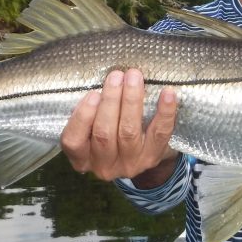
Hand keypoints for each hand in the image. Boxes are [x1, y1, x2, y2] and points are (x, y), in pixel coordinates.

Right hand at [60, 68, 179, 182]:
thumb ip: (90, 112)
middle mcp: (104, 166)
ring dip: (131, 101)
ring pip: (128, 132)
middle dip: (110, 101)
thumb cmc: (109, 130)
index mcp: (82, 158)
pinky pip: (159, 133)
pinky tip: (167, 93)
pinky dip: (164, 112)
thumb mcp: (91, 127)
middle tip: (116, 76)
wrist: (142, 153)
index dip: (82, 117)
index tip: (93, 93)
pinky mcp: (152, 158)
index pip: (74, 141)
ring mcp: (129, 164)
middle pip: (104, 134)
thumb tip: (99, 82)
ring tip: (133, 78)